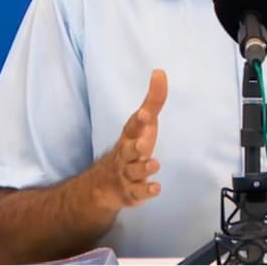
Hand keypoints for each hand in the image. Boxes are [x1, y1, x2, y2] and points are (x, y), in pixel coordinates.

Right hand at [94, 69, 167, 210]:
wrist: (105, 182)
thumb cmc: (131, 146)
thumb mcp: (142, 124)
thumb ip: (154, 101)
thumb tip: (160, 72)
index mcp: (130, 136)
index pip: (133, 126)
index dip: (139, 120)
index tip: (146, 114)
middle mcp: (126, 154)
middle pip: (129, 150)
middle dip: (135, 147)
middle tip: (143, 144)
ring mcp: (127, 174)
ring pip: (133, 173)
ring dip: (143, 169)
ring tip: (154, 164)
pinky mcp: (131, 193)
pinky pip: (137, 194)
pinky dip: (145, 192)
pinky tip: (155, 188)